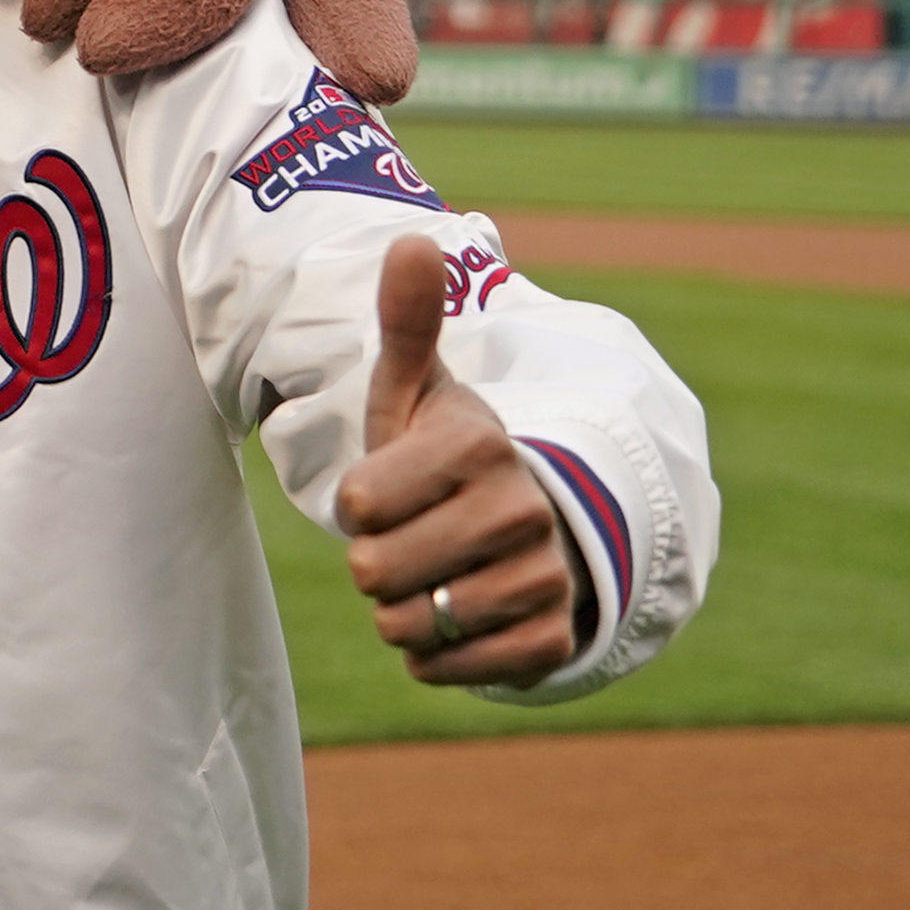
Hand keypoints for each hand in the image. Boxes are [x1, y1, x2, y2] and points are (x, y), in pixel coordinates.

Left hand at [336, 233, 588, 687]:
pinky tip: (451, 622)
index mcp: (478, 446)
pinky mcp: (554, 639)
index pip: (358, 503)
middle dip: (373, 561)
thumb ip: (407, 321)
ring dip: (400, 611)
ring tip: (431, 575)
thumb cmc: (441, 454)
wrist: (516, 526)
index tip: (385, 488)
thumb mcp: (414, 387)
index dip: (355, 504)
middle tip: (408, 537)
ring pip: (413, 623)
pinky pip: (457, 669)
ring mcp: (546, 577)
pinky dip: (435, 658)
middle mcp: (523, 510)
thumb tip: (415, 239)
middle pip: (377, 569)